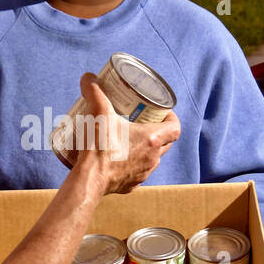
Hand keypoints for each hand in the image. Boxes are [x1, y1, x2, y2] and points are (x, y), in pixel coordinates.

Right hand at [74, 72, 180, 193]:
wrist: (88, 180)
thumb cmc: (98, 148)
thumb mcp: (98, 113)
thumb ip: (94, 91)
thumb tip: (89, 77)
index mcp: (151, 139)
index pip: (175, 128)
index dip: (172, 119)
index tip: (163, 113)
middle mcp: (152, 158)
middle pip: (165, 143)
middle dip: (157, 132)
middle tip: (143, 122)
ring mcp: (143, 174)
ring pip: (151, 159)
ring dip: (144, 149)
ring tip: (129, 139)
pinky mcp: (131, 185)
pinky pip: (136, 172)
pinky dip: (131, 165)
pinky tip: (119, 159)